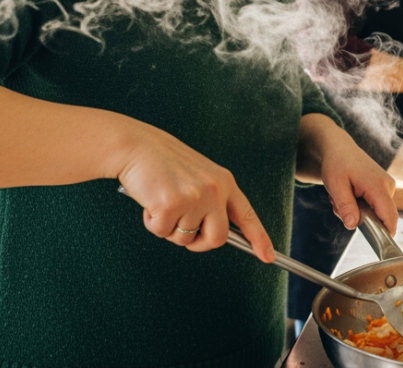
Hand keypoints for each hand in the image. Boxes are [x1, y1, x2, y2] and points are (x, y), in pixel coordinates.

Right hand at [115, 125, 273, 258]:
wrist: (135, 145)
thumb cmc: (161, 162)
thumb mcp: (197, 177)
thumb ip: (209, 201)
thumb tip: (209, 235)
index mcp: (224, 181)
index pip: (246, 215)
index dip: (259, 238)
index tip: (267, 256)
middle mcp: (214, 190)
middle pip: (218, 238)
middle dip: (199, 244)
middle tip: (182, 231)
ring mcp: (194, 197)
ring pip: (185, 239)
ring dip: (169, 228)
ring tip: (161, 201)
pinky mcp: (171, 205)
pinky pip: (162, 232)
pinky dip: (152, 223)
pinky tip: (150, 201)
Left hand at [311, 128, 398, 235]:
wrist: (339, 149)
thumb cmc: (337, 164)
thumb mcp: (336, 185)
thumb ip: (346, 206)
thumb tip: (353, 225)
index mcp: (378, 185)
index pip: (390, 216)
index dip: (387, 233)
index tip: (381, 246)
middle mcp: (388, 186)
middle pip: (380, 217)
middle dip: (359, 218)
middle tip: (339, 206)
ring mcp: (387, 187)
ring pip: (376, 213)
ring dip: (357, 211)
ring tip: (342, 196)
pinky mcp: (383, 188)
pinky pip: (374, 206)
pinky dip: (360, 205)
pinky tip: (349, 194)